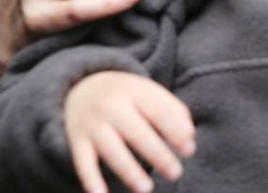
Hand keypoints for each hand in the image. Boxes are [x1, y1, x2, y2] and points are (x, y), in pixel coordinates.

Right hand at [66, 72, 195, 192]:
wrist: (82, 86)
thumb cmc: (129, 95)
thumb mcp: (150, 92)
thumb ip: (173, 110)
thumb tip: (190, 136)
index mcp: (135, 91)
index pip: (159, 112)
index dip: (175, 131)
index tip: (189, 150)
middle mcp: (112, 107)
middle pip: (137, 133)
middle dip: (158, 155)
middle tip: (175, 173)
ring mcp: (93, 124)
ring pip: (112, 151)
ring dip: (129, 171)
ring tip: (147, 188)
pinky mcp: (78, 141)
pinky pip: (83, 163)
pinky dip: (91, 180)